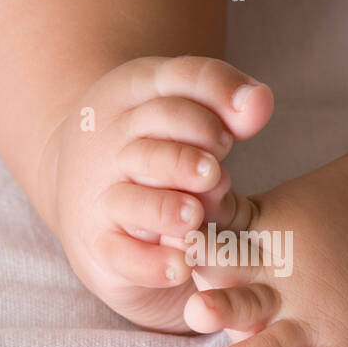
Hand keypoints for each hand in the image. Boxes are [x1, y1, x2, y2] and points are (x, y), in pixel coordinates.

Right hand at [39, 55, 272, 330]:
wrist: (86, 194)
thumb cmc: (160, 152)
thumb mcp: (190, 117)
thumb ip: (229, 105)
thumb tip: (260, 102)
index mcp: (139, 94)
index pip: (179, 80)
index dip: (213, 98)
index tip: (238, 128)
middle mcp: (115, 139)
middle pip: (148, 141)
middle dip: (184, 154)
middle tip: (211, 173)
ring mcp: (102, 193)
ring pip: (129, 197)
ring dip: (162, 206)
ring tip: (192, 217)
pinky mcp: (100, 243)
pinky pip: (118, 253)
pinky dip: (148, 262)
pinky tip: (181, 266)